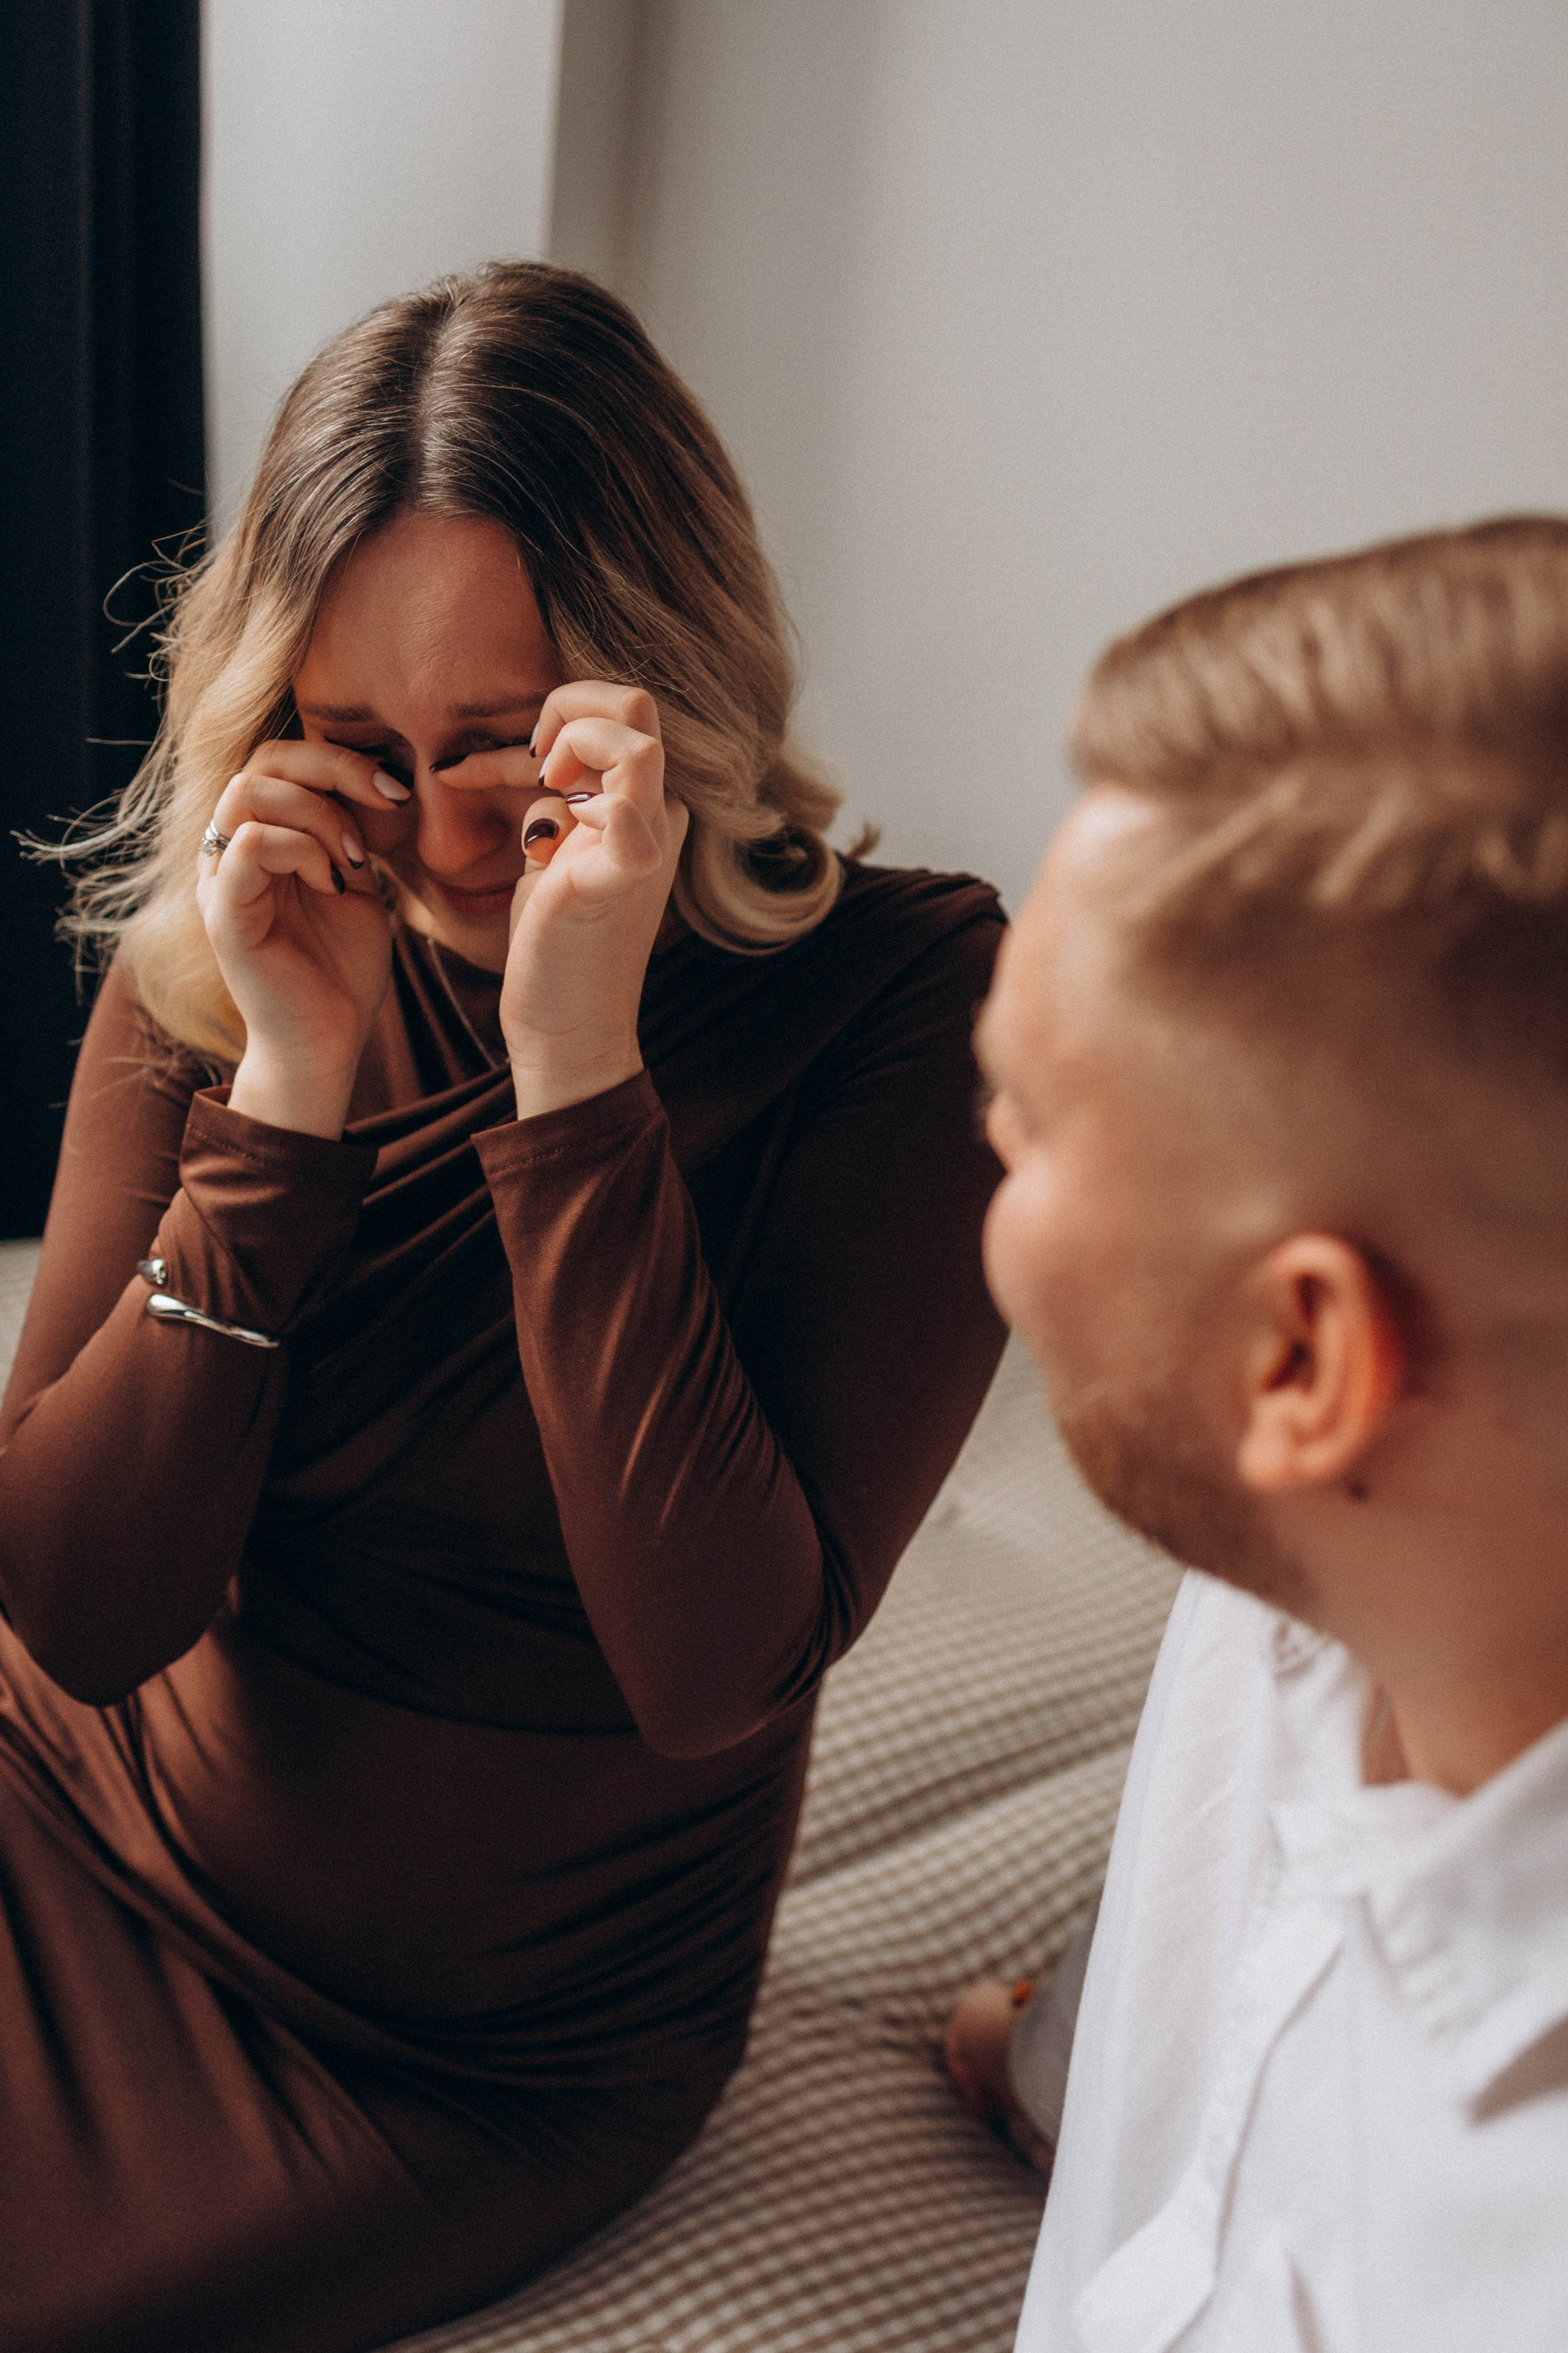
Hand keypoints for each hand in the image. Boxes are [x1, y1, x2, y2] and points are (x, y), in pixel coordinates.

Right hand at [196, 742, 400, 1136]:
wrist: (330, 1042)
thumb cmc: (342, 971)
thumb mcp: (357, 887)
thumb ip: (351, 835)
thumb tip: (374, 782)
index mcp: (260, 840)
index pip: (281, 761)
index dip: (340, 759)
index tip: (396, 792)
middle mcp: (230, 852)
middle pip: (262, 761)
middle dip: (333, 769)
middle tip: (386, 805)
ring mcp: (221, 881)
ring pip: (249, 793)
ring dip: (318, 814)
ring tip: (352, 862)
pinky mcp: (225, 915)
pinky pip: (250, 845)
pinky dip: (301, 850)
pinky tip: (332, 885)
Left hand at [492, 683, 688, 1118]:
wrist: (568, 1026)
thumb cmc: (556, 942)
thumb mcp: (552, 849)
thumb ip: (555, 797)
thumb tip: (530, 751)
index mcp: (645, 807)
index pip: (613, 720)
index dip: (548, 721)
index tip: (492, 763)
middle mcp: (659, 817)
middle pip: (637, 706)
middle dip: (567, 706)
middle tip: (532, 759)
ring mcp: (649, 844)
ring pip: (636, 739)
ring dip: (571, 744)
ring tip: (541, 785)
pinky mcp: (623, 876)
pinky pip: (624, 812)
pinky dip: (579, 808)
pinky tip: (546, 844)